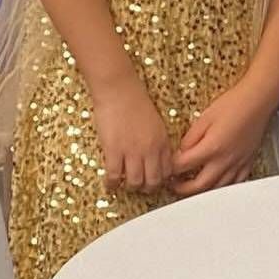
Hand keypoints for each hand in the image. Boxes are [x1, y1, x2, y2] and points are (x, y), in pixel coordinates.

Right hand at [92, 78, 173, 193]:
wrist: (119, 90)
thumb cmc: (135, 102)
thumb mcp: (156, 123)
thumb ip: (158, 141)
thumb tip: (155, 158)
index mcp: (163, 142)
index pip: (168, 171)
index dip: (161, 180)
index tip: (155, 181)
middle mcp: (150, 149)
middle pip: (153, 181)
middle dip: (147, 189)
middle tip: (140, 188)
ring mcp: (132, 151)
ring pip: (135, 182)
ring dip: (130, 187)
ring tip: (124, 185)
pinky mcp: (114, 151)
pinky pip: (114, 176)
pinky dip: (112, 184)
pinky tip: (109, 184)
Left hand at [172, 80, 273, 195]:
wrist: (258, 100)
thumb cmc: (234, 104)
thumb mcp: (204, 117)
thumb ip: (190, 138)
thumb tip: (182, 151)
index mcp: (211, 147)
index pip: (183, 165)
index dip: (171, 167)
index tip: (167, 166)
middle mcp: (225, 160)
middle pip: (198, 185)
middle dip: (182, 188)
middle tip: (173, 186)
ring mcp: (237, 164)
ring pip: (216, 188)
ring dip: (201, 192)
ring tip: (191, 188)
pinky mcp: (247, 163)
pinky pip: (234, 183)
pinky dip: (222, 188)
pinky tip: (216, 185)